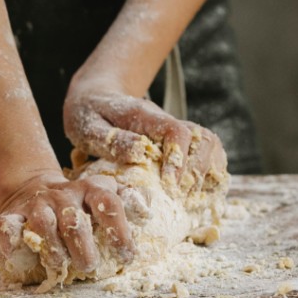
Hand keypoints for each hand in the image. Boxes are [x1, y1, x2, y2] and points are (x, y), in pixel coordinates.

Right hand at [0, 171, 134, 274]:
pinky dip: (9, 238)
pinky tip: (13, 252)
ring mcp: (38, 204)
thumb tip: (147, 211)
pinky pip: (8, 225)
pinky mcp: (14, 214)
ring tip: (59, 265)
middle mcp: (64, 195)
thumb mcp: (102, 195)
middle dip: (83, 247)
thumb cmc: (78, 202)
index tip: (126, 256)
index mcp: (91, 190)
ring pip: (44, 224)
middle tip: (89, 266)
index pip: (109, 204)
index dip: (119, 231)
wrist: (33, 187)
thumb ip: (128, 201)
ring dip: (52, 248)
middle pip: (74, 221)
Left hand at [63, 82, 226, 190]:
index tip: (169, 184)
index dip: (178, 159)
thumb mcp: (88, 126)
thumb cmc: (88, 114)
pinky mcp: (175, 143)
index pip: (176, 131)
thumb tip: (141, 153)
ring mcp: (173, 132)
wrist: (94, 97)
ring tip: (191, 200)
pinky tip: (198, 195)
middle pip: (202, 139)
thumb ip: (113, 140)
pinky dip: (208, 174)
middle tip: (181, 199)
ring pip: (209, 145)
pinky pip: (205, 153)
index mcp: (144, 117)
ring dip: (208, 173)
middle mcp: (166, 122)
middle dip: (198, 171)